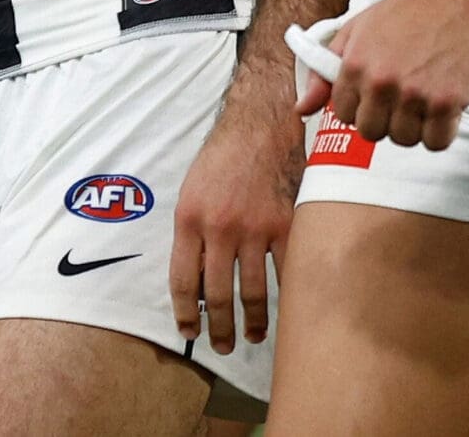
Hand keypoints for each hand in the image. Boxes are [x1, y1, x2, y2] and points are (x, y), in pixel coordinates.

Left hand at [169, 67, 300, 355]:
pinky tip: (283, 309)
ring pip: (253, 291)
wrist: (261, 121)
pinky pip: (284, 270)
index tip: (190, 333)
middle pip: (218, 295)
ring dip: (253, 321)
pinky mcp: (286, 222)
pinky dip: (283, 295)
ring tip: (254, 336)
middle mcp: (220, 227)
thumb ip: (193, 234)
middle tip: (223, 347)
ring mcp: (255, 227)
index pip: (183, 282)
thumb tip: (198, 281)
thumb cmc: (224, 155)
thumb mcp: (192, 191)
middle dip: (219, 328)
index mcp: (189, 219)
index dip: (186, 315)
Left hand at [293, 0, 468, 152]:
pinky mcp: (447, 101)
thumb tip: (301, 108)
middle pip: (371, 133)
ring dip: (416, 126)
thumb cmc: (413, 8)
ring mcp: (414, 94)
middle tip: (403, 96)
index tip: (377, 94)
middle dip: (386, 119)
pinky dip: (442, 131)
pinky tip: (444, 108)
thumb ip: (326, 72)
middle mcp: (381, 82)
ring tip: (425, 97)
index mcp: (356, 64)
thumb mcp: (358, 29)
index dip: (361, 106)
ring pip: (404, 140)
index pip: (343, 115)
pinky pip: (437, 142)